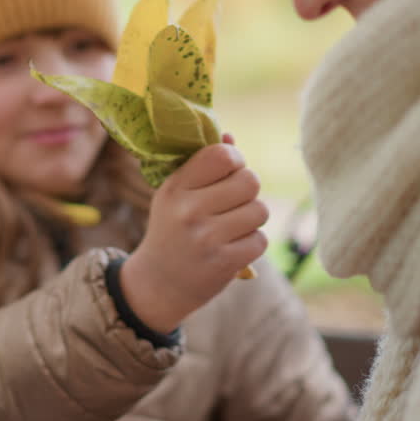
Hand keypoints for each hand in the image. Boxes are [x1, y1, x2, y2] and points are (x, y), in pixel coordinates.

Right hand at [119, 136, 268, 331]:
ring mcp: (207, 238)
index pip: (221, 156)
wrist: (159, 283)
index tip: (229, 171)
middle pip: (250, 181)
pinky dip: (251, 243)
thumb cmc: (173, 229)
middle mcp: (189, 211)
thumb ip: (203, 166)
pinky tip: (232, 246)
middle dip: (247, 190)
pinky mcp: (224, 263)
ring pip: (260, 210)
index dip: (235, 160)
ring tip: (232, 225)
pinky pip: (260, 240)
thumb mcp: (176, 194)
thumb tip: (230, 137)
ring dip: (252, 218)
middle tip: (233, 201)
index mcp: (175, 187)